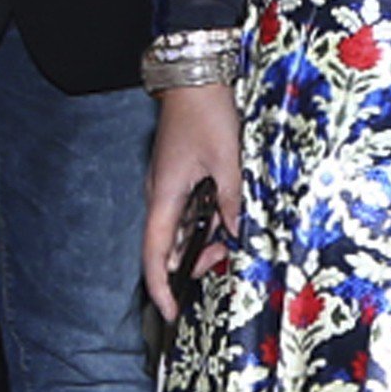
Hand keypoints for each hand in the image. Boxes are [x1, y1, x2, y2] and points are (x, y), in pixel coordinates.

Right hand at [143, 83, 241, 319]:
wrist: (196, 78)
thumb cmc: (207, 114)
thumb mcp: (228, 159)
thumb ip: (232, 198)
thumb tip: (235, 232)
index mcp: (164, 196)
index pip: (155, 254)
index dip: (160, 287)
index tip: (169, 312)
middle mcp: (161, 195)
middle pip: (169, 244)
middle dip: (192, 261)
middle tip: (224, 259)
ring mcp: (170, 185)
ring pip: (182, 227)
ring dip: (202, 238)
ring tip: (230, 238)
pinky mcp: (181, 175)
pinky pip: (189, 208)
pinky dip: (205, 219)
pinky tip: (226, 216)